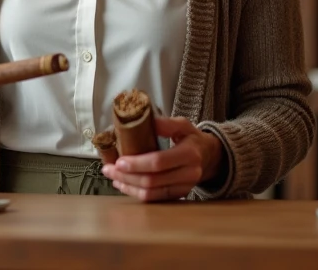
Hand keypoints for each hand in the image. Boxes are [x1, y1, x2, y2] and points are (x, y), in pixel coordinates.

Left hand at [101, 116, 223, 201]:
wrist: (209, 156)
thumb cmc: (191, 138)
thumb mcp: (183, 125)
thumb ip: (165, 123)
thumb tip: (143, 120)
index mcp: (189, 154)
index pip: (159, 162)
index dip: (137, 163)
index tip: (119, 161)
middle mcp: (189, 174)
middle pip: (153, 180)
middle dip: (127, 176)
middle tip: (108, 169)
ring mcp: (185, 188)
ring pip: (152, 193)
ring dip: (129, 186)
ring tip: (113, 177)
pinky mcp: (179, 195)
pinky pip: (155, 198)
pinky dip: (137, 193)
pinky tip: (124, 185)